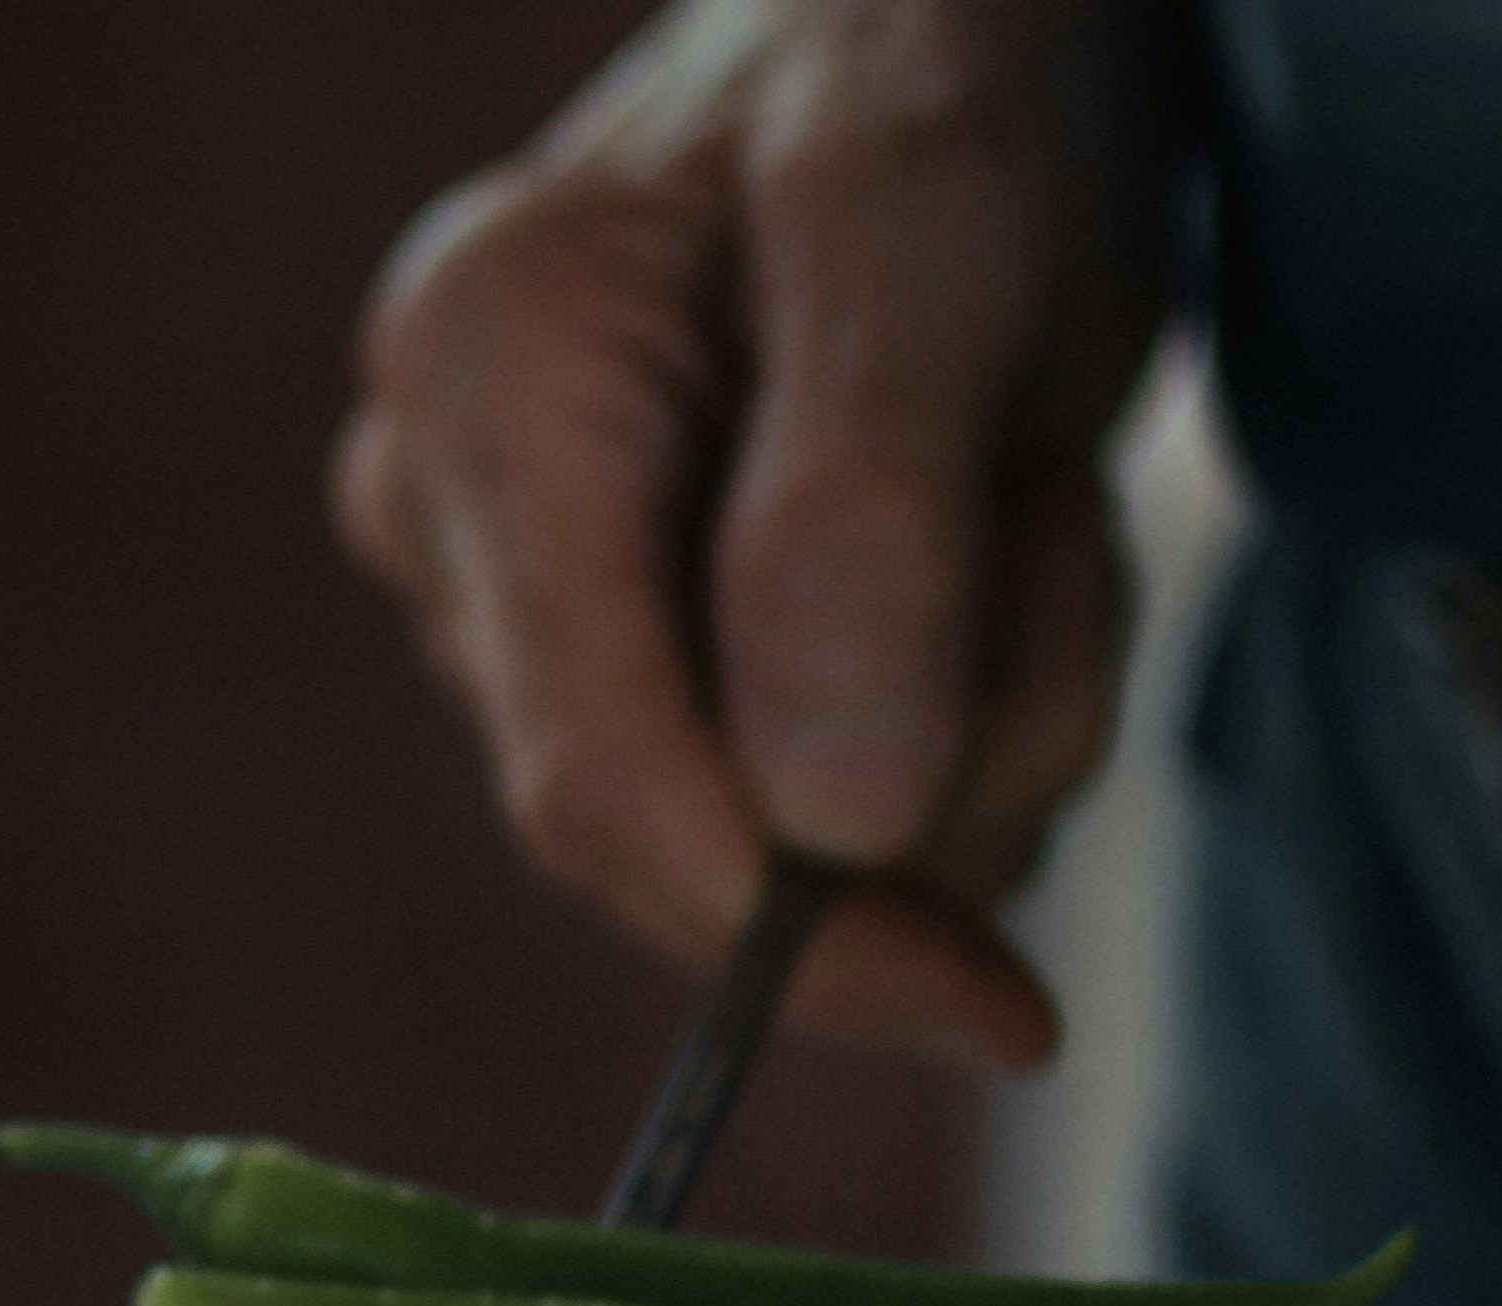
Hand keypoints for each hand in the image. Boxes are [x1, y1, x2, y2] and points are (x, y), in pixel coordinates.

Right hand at [332, 0, 1176, 1072]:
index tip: (1002, 1010)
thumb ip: (868, 516)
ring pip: (779, 831)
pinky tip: (990, 540)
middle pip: (685, 831)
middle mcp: (442, 500)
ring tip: (1030, 494)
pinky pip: (815, 795)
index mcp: (484, 381)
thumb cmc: (944, 58)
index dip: (798, 933)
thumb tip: (822, 825)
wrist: (954, 18)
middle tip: (1060, 527)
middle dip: (931, 757)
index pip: (601, 780)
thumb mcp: (942, 236)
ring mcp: (515, 584)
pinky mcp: (621, 638)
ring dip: (982, 712)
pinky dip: (965, 706)